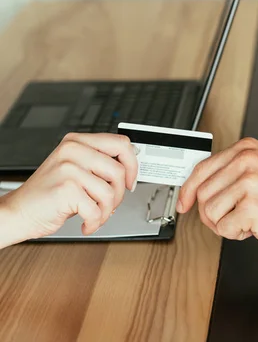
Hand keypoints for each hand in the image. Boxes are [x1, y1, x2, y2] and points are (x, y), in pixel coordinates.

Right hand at [0, 133, 137, 240]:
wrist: (18, 212)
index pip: (121, 143)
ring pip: (110, 192)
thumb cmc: (49, 194)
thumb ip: (99, 165)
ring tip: (95, 215)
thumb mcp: (75, 170)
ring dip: (106, 211)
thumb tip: (131, 171)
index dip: (133, 165)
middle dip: (119, 194)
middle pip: (119, 171)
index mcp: (77, 142)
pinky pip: (97, 210)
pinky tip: (86, 223)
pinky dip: (95, 222)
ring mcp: (69, 169)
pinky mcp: (66, 189)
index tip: (130, 180)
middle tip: (109, 204)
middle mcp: (72, 151)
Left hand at [178, 138, 257, 253]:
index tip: (184, 202)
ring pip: (209, 212)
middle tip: (232, 217)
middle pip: (202, 193)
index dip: (189, 190)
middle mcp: (246, 162)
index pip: (202, 168)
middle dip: (212, 213)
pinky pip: (224, 228)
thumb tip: (196, 187)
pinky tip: (254, 226)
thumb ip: (230, 174)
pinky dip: (236, 234)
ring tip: (247, 219)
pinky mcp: (251, 206)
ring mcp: (249, 183)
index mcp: (246, 150)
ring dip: (225, 224)